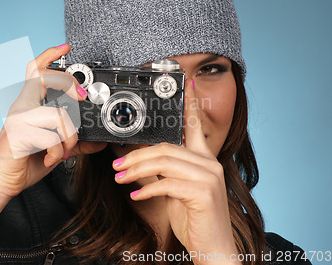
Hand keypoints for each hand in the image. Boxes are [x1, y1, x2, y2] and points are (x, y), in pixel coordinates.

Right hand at [0, 44, 105, 198]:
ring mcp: (18, 119)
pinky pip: (52, 138)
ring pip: (58, 115)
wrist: (0, 182)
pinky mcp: (18, 135)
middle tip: (80, 97)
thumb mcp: (54, 149)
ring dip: (69, 137)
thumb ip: (74, 142)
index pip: (33, 70)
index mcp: (27, 104)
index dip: (49, 55)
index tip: (66, 47)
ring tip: (63, 151)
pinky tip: (52, 159)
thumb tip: (97, 142)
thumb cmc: (23, 162)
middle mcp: (21, 107)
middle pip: (43, 76)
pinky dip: (58, 152)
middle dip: (68, 82)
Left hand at [112, 81, 238, 264]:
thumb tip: (136, 159)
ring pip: (164, 162)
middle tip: (117, 165)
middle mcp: (210, 164)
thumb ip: (160, 172)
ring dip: (136, 170)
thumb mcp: (174, 191)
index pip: (195, 125)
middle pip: (166, 147)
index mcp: (205, 160)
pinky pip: (167, 184)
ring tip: (120, 178)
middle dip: (136, 155)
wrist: (214, 249)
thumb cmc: (195, 219)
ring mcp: (209, 178)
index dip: (190, 103)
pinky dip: (147, 189)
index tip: (184, 84)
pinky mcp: (204, 194)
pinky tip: (135, 194)